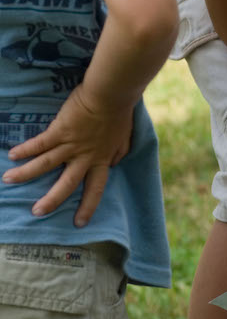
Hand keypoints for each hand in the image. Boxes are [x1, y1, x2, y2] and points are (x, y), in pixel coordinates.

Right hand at [2, 86, 132, 224]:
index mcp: (101, 160)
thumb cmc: (119, 114)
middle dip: (51, 200)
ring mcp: (71, 144)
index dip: (88, 206)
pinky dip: (26, 149)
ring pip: (46, 164)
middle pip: (67, 184)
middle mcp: (85, 157)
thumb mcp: (124, 139)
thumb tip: (113, 163)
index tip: (79, 223)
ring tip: (9, 180)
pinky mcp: (59, 130)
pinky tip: (12, 155)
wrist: (111, 95)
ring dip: (26, 173)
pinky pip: (39, 143)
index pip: (96, 189)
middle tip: (36, 212)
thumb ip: (118, 153)